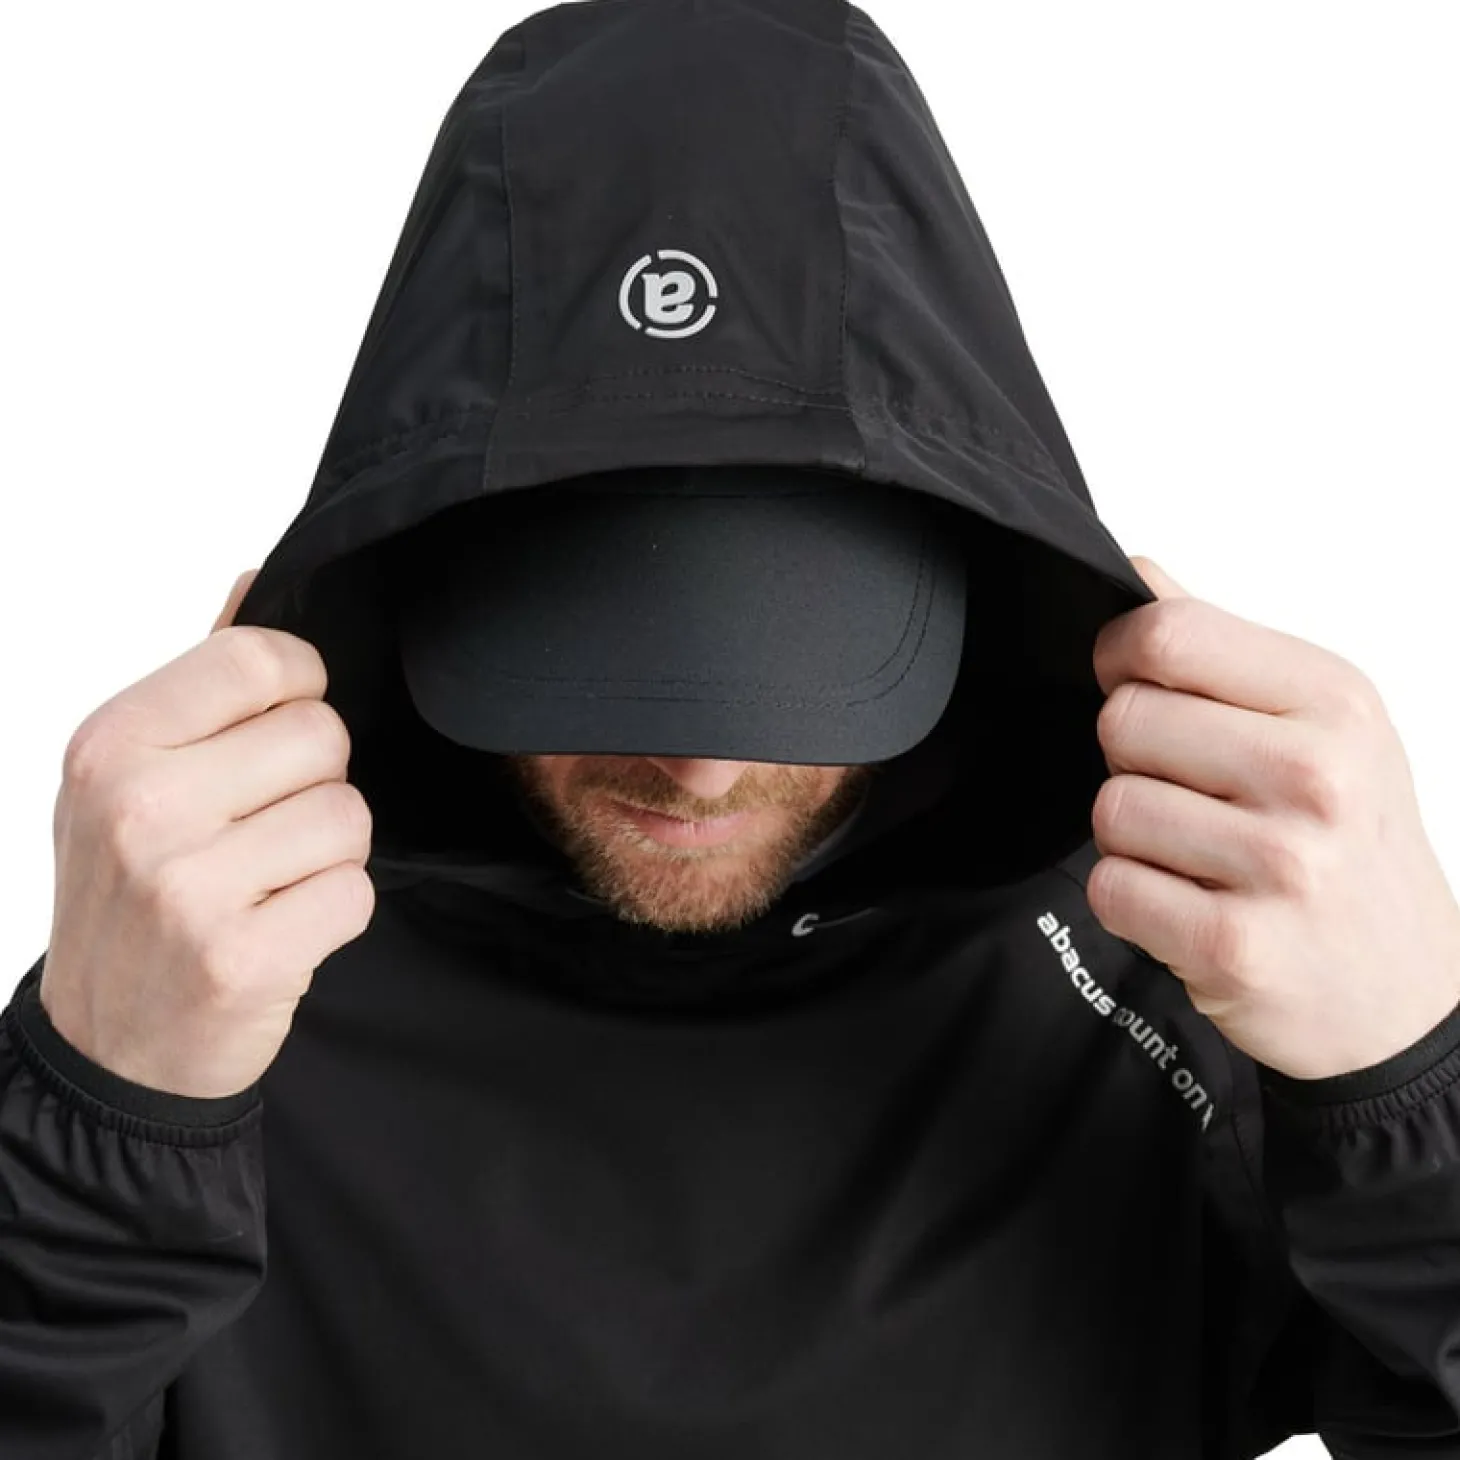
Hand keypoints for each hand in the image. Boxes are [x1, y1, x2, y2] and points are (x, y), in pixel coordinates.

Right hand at [38, 569, 375, 1098]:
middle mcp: (141, 807)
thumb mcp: (133, 778)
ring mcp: (188, 886)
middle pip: (323, 735)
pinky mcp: (242, 957)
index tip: (286, 720)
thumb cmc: (130, 897)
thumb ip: (204, 683)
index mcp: (112, 745)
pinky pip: (356, 891)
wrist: (108, 1047)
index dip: (302, 685)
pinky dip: (334, 911)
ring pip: (349, 815)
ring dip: (328, 853)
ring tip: (267, 882)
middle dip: (315, 782)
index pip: (260, 657)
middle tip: (262, 829)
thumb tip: (256, 579)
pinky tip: (280, 929)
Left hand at [1086, 557, 1459, 1080]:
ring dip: (1132, 838)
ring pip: (1109, 808)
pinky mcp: (1235, 945)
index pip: (1167, 633)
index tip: (1134, 686)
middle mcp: (1316, 776)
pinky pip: (1111, 888)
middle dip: (1131, 759)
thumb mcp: (1321, 729)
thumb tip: (1139, 573)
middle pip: (1123, 721)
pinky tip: (1187, 906)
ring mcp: (1281, 865)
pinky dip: (1130, 900)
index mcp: (1334, 703)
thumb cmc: (1352, 851)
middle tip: (1187, 796)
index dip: (1120, 659)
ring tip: (1196, 858)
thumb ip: (1220, 650)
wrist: (1402, 996)